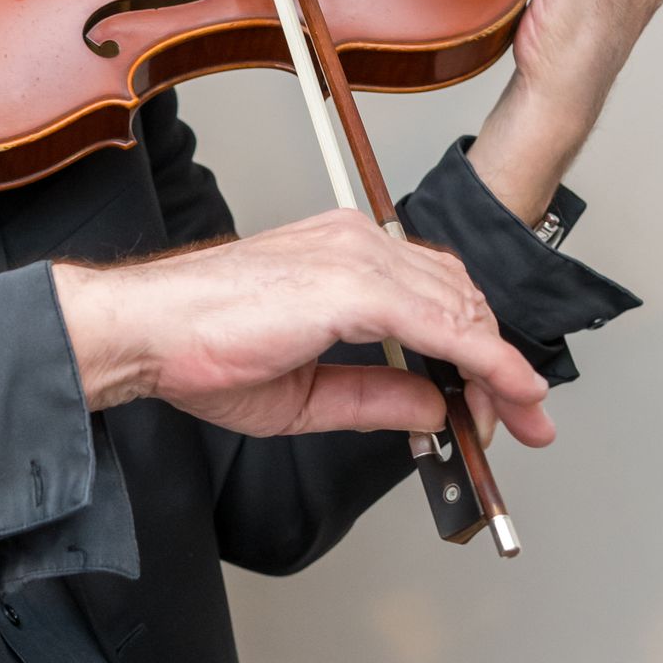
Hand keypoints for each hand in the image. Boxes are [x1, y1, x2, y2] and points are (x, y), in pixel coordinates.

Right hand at [51, 210, 553, 446]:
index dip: (480, 349)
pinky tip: (505, 391)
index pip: (435, 292)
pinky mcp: (354, 284)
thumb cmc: (198, 348)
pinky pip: (443, 325)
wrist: (145, 332)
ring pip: (462, 309)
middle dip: (498, 363)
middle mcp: (356, 244)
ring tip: (516, 418)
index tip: (506, 398)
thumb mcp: (307, 392)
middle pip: (461, 298)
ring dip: (499, 369)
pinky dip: (486, 361)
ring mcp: (358, 257)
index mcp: (341, 254)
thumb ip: (376, 394)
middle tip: (517, 419)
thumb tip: (433, 405)